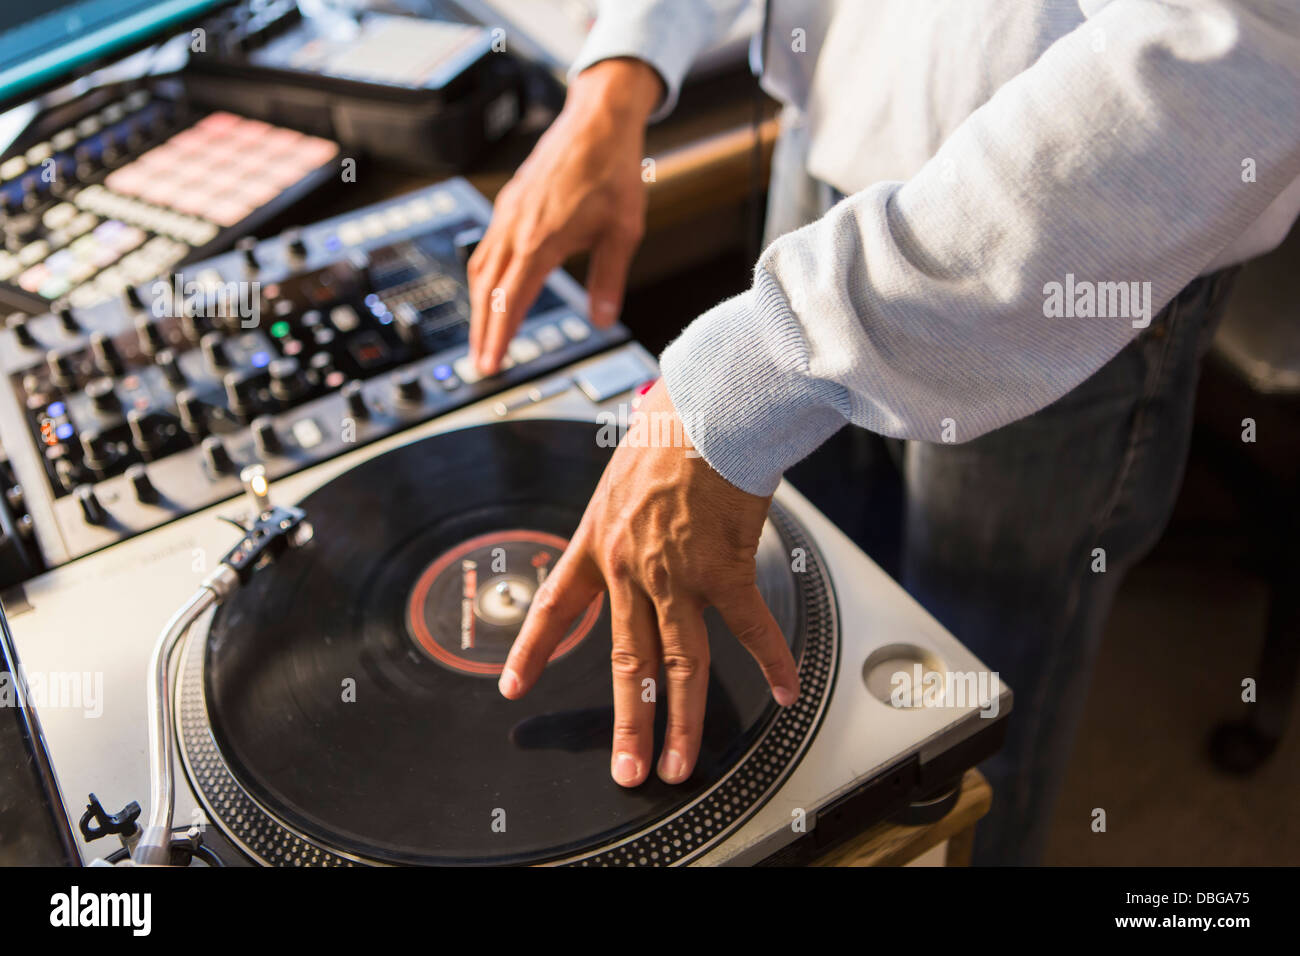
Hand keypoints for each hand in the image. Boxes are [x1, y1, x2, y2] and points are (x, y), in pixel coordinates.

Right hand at [467, 59, 660, 374]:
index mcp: (541, 240)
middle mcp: (516, 228)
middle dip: (482, 331)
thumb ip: (609, 280)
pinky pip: (486, 248)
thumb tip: (603, 319)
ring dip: (479, 306)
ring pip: (480, 269)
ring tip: (483, 336)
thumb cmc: (613, 171)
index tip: (493, 363)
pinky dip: (483, 277)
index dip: (499, 336)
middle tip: (481, 363)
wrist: (598, 121)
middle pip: (486, 291)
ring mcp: (508, 214)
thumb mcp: (623, 232)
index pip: (509, 301)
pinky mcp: (509, 204)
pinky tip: (491, 289)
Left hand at [498, 381, 799, 786]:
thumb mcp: (624, 474)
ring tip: (680, 764)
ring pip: (678, 665)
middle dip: (627, 723)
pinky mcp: (724, 568)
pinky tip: (784, 691)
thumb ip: (627, 515)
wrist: (708, 403)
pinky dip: (772, 662)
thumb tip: (637, 524)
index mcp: (598, 542)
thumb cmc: (672, 425)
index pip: (557, 607)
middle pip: (626, 661)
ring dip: (681, 723)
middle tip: (626, 770)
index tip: (513, 686)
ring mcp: (676, 574)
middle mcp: (630, 567)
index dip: (534, 650)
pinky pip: (749, 628)